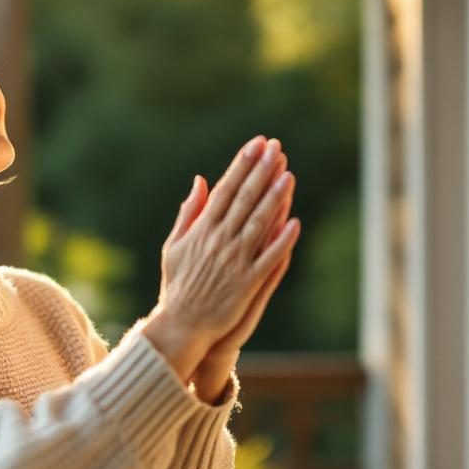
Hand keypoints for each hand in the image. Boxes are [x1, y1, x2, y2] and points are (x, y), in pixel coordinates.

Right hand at [143, 136, 299, 380]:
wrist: (181, 323)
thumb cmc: (177, 284)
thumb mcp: (174, 245)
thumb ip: (189, 213)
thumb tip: (200, 181)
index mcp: (202, 230)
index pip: (225, 189)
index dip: (242, 165)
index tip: (256, 145)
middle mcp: (219, 241)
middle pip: (244, 200)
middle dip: (261, 171)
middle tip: (276, 148)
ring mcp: (234, 261)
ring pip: (259, 224)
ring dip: (275, 198)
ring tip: (288, 174)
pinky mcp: (247, 282)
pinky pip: (268, 258)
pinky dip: (282, 241)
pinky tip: (295, 222)